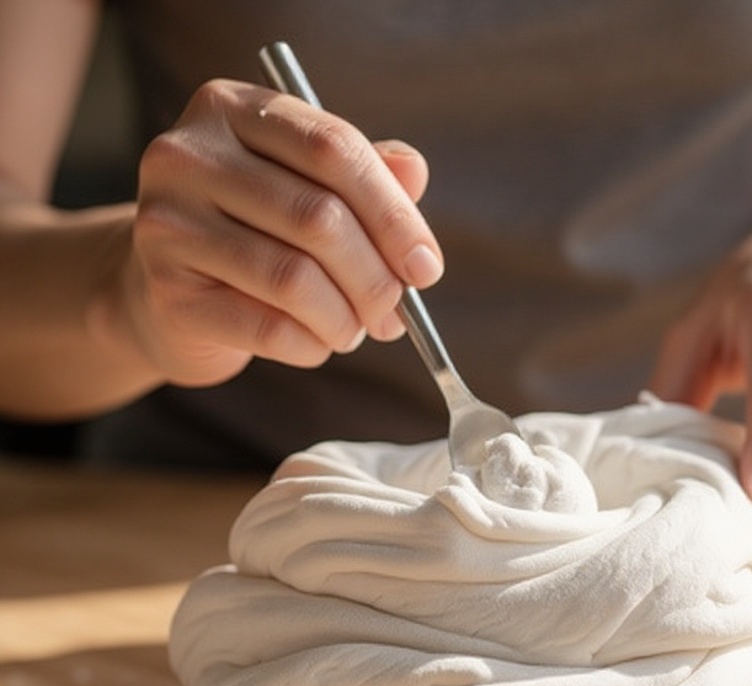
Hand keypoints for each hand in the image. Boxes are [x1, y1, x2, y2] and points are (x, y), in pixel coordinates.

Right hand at [120, 79, 442, 386]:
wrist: (162, 294)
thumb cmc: (252, 235)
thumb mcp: (306, 189)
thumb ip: (361, 175)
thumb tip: (414, 173)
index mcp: (231, 109)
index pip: (334, 149)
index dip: (394, 215)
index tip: (426, 267)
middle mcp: (188, 154)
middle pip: (319, 218)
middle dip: (376, 279)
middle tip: (396, 315)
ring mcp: (168, 222)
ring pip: (296, 278)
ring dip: (346, 319)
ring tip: (354, 331)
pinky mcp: (167, 291)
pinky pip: (269, 327)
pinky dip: (312, 345)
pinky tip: (317, 345)